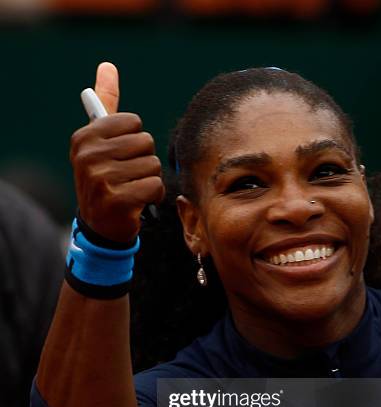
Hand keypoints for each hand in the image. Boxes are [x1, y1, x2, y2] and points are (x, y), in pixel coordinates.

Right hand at [70, 62, 164, 241]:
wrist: (101, 226)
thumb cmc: (105, 178)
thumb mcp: (100, 141)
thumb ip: (105, 105)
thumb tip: (108, 66)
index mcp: (84, 137)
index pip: (133, 122)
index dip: (134, 141)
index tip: (120, 156)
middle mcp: (88, 155)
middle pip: (145, 142)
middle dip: (144, 161)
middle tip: (128, 176)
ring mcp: (101, 178)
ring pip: (152, 164)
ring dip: (150, 179)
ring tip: (132, 189)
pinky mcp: (117, 199)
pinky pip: (155, 185)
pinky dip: (154, 195)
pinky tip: (140, 201)